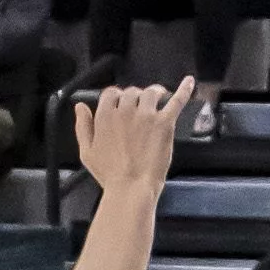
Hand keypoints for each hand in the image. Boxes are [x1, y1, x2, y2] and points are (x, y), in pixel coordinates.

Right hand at [70, 74, 189, 199]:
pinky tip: (189, 81)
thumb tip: (80, 106)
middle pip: (132, 92)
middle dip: (136, 97)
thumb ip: (83, 126)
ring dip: (154, 93)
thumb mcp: (87, 151)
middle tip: (141, 107)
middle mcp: (125, 111)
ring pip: (151, 92)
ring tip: (159, 97)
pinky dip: (184, 90)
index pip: (112, 93)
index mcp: (105, 116)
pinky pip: (176, 101)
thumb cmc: (109, 174)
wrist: (130, 188)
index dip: (117, 97)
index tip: (122, 104)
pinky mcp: (164, 123)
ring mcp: (146, 116)